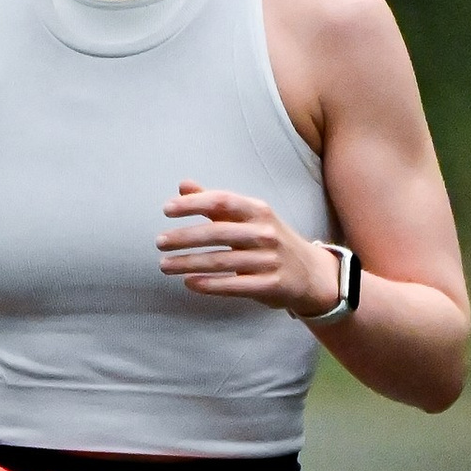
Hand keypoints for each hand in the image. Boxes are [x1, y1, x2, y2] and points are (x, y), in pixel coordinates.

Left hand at [158, 183, 336, 316]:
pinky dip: (210, 285)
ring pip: (222, 261)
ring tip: (165, 265)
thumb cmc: (270, 240)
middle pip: (218, 232)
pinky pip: (235, 285)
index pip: (222, 200)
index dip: (194, 203)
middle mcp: (265, 233)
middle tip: (159, 242)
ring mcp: (270, 260)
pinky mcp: (271, 285)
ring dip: (189, 263)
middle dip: (185, 237)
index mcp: (258, 210)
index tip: (167, 209)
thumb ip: (215, 203)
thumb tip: (183, 185)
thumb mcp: (249, 217)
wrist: (311, 273)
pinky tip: (189, 282)